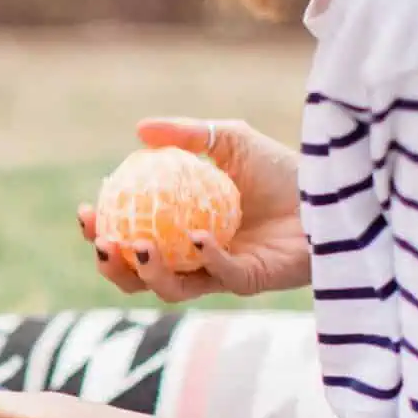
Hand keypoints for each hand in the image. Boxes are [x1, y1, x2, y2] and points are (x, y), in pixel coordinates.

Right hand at [78, 117, 310, 302]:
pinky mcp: (248, 282)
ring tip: (139, 246)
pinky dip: (204, 259)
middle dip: (110, 265)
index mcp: (176, 228)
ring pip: (169, 288)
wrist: (331, 192)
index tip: (86, 211)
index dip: (99, 230)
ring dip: (147, 273)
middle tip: (101, 241)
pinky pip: (218, 277)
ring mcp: (218, 273)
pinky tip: (197, 237)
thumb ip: (187, 134)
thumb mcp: (230, 139)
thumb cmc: (281, 167)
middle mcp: (191, 257)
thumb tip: (139, 129)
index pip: (127, 235)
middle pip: (137, 275)